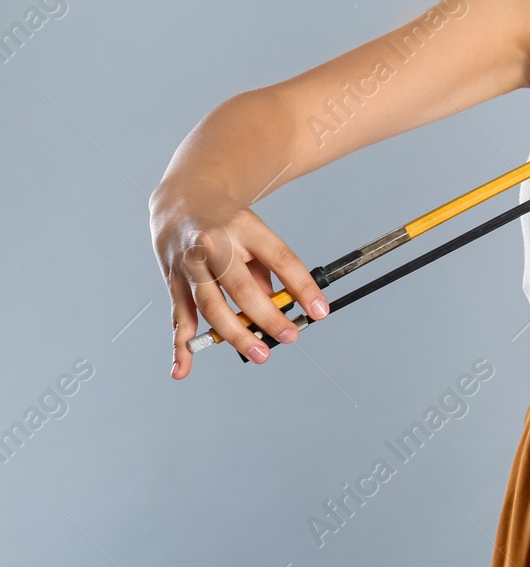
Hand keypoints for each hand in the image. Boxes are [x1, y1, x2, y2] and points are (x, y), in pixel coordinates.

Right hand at [151, 181, 328, 377]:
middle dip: (268, 316)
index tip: (320, 310)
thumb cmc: (227, 220)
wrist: (182, 200)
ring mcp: (189, 264)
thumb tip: (282, 308)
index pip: (280, 258)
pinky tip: (184, 367)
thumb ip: (270, 269)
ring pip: (210, 305)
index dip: (302, 286)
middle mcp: (214, 244)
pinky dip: (182, 344)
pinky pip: (179, 316)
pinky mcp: (172, 280)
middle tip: (291, 336)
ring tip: (259, 354)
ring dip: (235, 334)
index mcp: (245, 226)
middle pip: (242, 287)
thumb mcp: (256, 232)